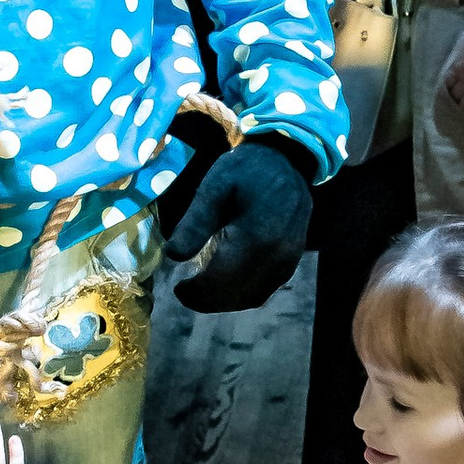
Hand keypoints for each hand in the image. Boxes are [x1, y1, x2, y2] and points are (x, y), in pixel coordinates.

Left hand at [158, 132, 312, 312]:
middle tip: (184, 294)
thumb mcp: (214, 187)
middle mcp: (276, 256)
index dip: (197, 292)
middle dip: (207, 301)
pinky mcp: (291, 262)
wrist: (287, 161)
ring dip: (224, 302)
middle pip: (236, 294)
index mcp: (256, 237)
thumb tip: (172, 256)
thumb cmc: (247, 171)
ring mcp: (288, 261)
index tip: (177, 289)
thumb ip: (195, 223)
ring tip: (201, 294)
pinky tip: (225, 287)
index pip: (221, 280)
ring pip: (252, 297)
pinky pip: (265, 289)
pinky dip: (242, 295)